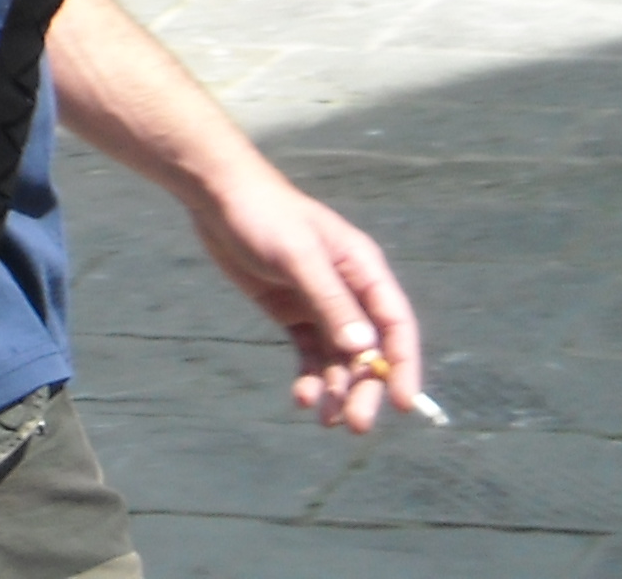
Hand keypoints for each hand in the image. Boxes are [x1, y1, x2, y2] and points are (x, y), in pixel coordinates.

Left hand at [184, 165, 421, 430]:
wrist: (218, 197)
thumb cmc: (264, 216)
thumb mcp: (297, 256)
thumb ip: (329, 300)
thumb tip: (364, 349)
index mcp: (364, 271)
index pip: (396, 325)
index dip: (403, 364)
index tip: (401, 403)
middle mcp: (349, 292)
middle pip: (368, 350)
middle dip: (365, 387)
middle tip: (357, 425)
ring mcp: (320, 304)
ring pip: (338, 358)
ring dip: (336, 389)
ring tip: (326, 421)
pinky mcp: (292, 312)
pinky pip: (308, 353)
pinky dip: (308, 377)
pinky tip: (301, 399)